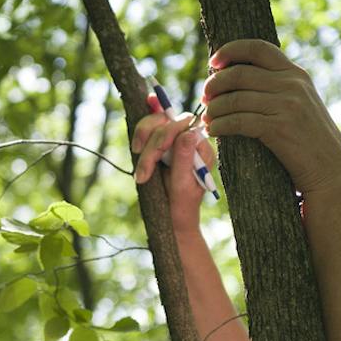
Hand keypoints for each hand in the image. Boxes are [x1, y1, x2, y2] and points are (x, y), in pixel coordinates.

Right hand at [131, 93, 216, 231]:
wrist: (173, 217)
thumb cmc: (181, 205)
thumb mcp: (183, 186)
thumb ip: (185, 159)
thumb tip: (188, 133)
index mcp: (202, 149)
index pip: (184, 127)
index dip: (164, 137)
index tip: (152, 160)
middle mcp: (191, 140)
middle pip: (167, 122)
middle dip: (151, 147)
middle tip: (142, 174)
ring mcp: (175, 139)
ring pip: (155, 123)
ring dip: (142, 141)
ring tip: (139, 171)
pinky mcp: (161, 142)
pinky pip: (149, 128)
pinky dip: (141, 135)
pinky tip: (137, 145)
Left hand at [200, 39, 340, 196]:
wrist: (331, 170)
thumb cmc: (310, 140)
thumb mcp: (301, 103)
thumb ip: (279, 87)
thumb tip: (239, 77)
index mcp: (296, 74)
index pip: (258, 48)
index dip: (230, 50)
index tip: (213, 62)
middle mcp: (292, 84)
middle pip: (239, 73)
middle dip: (215, 84)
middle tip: (205, 97)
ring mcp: (286, 105)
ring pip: (235, 98)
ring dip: (214, 108)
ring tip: (207, 118)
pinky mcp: (279, 128)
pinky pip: (238, 121)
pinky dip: (220, 125)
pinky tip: (213, 131)